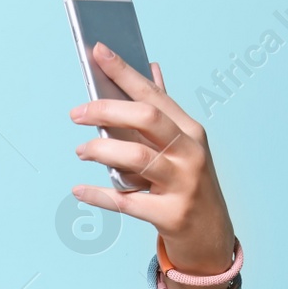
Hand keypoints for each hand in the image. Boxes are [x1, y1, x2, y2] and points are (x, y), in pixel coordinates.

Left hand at [69, 42, 235, 285]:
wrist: (211, 238)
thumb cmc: (188, 187)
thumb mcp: (182, 147)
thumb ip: (163, 111)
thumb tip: (152, 68)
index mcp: (190, 131)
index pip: (153, 93)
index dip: (124, 71)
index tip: (97, 50)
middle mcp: (190, 153)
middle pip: (146, 119)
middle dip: (107, 110)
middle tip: (76, 113)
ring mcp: (183, 185)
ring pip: (136, 158)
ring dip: (101, 151)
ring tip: (81, 151)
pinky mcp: (170, 215)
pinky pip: (126, 202)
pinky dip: (99, 195)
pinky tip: (79, 190)